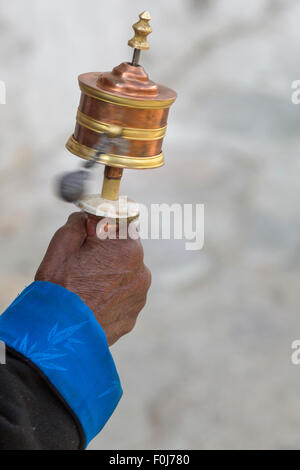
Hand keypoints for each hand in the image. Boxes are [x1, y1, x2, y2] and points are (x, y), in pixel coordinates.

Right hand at [35, 212, 150, 345]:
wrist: (58, 335)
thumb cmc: (59, 286)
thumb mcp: (63, 243)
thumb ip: (83, 222)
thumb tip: (90, 216)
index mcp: (128, 248)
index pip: (124, 225)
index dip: (106, 229)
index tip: (94, 235)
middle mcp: (141, 272)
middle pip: (126, 252)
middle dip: (108, 254)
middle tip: (84, 265)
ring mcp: (139, 297)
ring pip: (125, 277)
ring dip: (111, 278)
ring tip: (85, 290)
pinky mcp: (132, 317)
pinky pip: (123, 300)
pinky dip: (110, 299)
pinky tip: (91, 305)